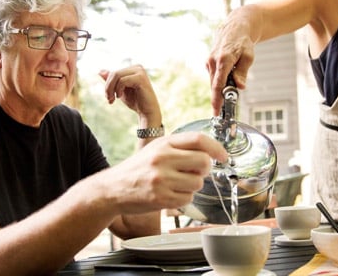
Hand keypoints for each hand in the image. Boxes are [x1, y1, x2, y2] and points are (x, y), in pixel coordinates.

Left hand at [99, 65, 160, 122]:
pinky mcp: (141, 78)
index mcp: (133, 69)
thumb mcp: (119, 90)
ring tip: (112, 99)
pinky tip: (120, 96)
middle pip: (114, 73)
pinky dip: (118, 89)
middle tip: (109, 99)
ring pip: (117, 76)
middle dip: (108, 87)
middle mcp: (137, 67)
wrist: (147, 112)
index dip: (108, 85)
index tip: (108, 97)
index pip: (114, 73)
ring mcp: (140, 72)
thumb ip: (112, 80)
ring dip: (111, 89)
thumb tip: (100, 71)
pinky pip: (122, 80)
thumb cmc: (135, 101)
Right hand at [103, 131, 227, 212]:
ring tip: (176, 184)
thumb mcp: (156, 150)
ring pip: (198, 183)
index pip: (198, 139)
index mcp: (164, 143)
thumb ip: (180, 148)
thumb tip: (211, 154)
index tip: (224, 156)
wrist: (113, 189)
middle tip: (194, 173)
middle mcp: (163, 159)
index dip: (216, 147)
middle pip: (203, 162)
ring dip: (192, 186)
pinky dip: (183, 198)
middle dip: (204, 170)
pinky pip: (188, 199)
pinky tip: (169, 194)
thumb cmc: (138, 169)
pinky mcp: (161, 198)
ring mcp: (162, 179)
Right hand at [206, 16, 255, 114]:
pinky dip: (219, 82)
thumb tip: (240, 87)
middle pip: (214, 86)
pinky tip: (227, 78)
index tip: (216, 111)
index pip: (218, 84)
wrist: (234, 29)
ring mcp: (209, 62)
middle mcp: (213, 61)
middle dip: (220, 98)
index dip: (217, 100)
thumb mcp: (248, 57)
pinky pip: (213, 77)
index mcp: (224, 60)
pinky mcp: (209, 63)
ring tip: (231, 87)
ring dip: (220, 89)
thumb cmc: (243, 43)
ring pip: (213, 83)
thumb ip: (242, 73)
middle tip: (225, 108)